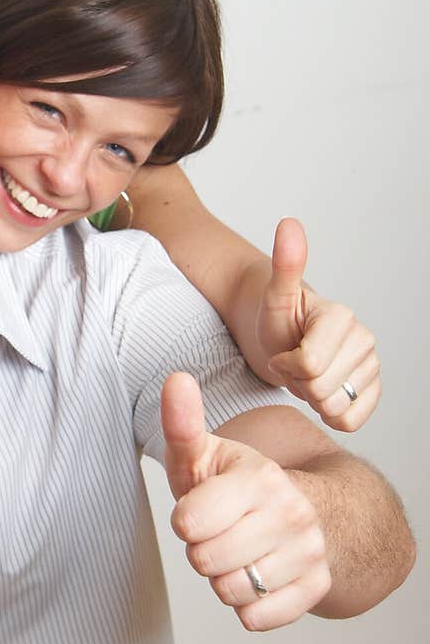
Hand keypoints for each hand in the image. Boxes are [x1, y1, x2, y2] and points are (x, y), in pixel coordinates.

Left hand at [161, 372, 330, 630]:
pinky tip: (258, 576)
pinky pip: (255, 619)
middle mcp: (292, 513)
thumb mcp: (205, 454)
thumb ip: (182, 423)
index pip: (188, 524)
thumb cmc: (235, 486)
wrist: (305, 511)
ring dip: (224, 579)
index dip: (186, 521)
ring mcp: (309, 552)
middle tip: (220, 532)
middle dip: (202, 552)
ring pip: (229, 592)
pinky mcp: (316, 587)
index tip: (202, 508)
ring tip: (239, 551)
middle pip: (205, 562)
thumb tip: (175, 379)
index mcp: (260, 477)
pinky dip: (247, 606)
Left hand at [256, 217, 380, 430]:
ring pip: (334, 408)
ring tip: (304, 376)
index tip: (281, 352)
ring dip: (310, 398)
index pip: (309, 366)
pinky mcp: (371, 390)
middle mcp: (364, 339)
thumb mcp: (272, 297)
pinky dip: (331, 415)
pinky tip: (321, 393)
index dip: (285, 366)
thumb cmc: (273, 320)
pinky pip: (352, 421)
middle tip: (291, 364)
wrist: (281, 339)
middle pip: (320, 390)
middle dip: (297, 383)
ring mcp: (371, 366)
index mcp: (342, 317)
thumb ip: (284, 265)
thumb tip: (288, 223)